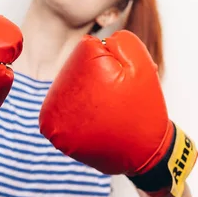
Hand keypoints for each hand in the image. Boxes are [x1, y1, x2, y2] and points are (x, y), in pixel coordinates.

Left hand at [39, 30, 196, 196]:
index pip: (88, 49)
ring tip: (110, 112)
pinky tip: (100, 123)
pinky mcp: (56, 137)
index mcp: (75, 75)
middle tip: (118, 98)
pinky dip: (84, 114)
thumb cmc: (145, 109)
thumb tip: (97, 42)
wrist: (145, 155)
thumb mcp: (143, 67)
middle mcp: (55, 100)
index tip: (122, 83)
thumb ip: (122, 42)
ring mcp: (53, 120)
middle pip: (76, 70)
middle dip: (97, 78)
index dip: (112, 62)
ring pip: (73, 90)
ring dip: (89, 95)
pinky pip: (69, 112)